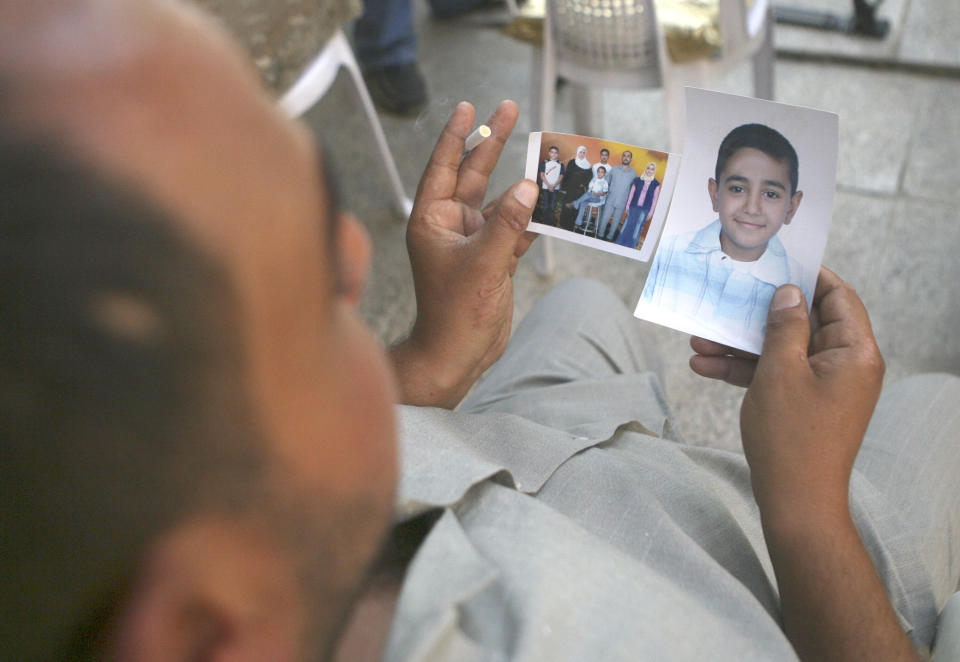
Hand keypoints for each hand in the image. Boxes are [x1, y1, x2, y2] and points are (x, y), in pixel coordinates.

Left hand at [390, 100, 538, 407]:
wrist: (457, 356)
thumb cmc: (455, 314)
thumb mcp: (483, 264)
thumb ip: (508, 224)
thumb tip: (529, 186)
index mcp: (432, 220)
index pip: (444, 166)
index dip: (458, 134)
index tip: (470, 106)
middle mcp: (450, 225)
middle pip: (473, 174)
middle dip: (492, 142)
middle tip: (509, 108)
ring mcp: (472, 242)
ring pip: (500, 202)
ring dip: (521, 185)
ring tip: (547, 158)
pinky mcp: (491, 260)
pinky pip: (514, 229)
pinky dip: (531, 218)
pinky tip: (551, 203)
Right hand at [697, 268, 884, 513]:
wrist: (796, 502)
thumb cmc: (791, 437)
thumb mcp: (780, 372)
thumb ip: (784, 327)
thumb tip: (788, 294)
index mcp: (855, 352)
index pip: (838, 297)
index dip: (807, 276)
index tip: (773, 262)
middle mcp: (847, 365)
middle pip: (804, 322)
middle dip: (758, 314)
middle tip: (725, 299)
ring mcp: (826, 385)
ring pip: (783, 349)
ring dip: (742, 344)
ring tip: (699, 340)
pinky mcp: (806, 402)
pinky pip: (778, 374)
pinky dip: (746, 369)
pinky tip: (705, 367)